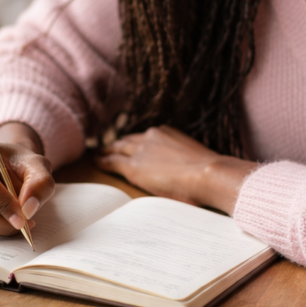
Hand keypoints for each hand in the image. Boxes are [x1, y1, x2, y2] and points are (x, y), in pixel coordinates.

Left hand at [96, 125, 256, 213]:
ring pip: (118, 149)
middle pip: (127, 140)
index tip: (127, 144)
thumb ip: (182, 161)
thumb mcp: (193, 159)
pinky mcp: (134, 166)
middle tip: (107, 147)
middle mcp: (151, 136)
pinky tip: (96, 162)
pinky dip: (103, 161)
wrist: (209, 174)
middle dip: (117, 144)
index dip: (133, 142)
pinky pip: (112, 162)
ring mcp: (141, 150)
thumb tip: (184, 174)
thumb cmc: (209, 173)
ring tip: (98, 154)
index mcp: (166, 133)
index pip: (143, 138)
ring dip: (107, 151)